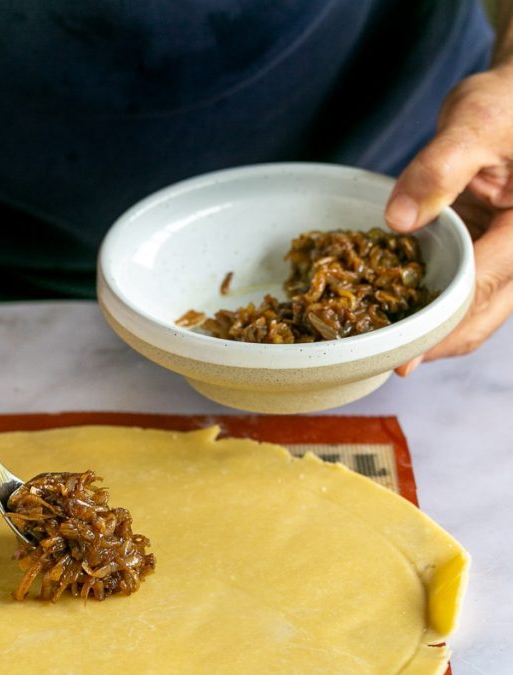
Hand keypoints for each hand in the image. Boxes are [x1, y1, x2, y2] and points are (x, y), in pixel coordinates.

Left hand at [385, 64, 512, 374]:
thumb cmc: (507, 104)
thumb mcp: (476, 120)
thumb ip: (440, 168)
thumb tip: (398, 220)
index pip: (481, 288)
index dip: (439, 325)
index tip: (402, 357)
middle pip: (480, 318)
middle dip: (433, 345)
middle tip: (380, 365)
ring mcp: (508, 261)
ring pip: (475, 317)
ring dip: (432, 337)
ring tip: (382, 352)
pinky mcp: (489, 260)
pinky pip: (465, 297)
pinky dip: (432, 312)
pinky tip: (393, 319)